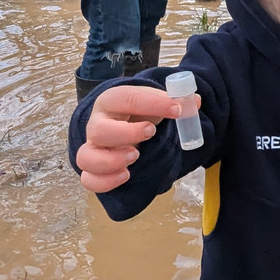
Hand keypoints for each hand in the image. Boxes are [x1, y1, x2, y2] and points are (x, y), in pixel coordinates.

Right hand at [76, 85, 192, 192]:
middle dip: (126, 133)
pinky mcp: (95, 170)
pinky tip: (126, 176)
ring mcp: (93, 148)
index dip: (152, 103)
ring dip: (111, 160)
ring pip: (86, 157)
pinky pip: (89, 180)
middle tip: (150, 132)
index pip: (125, 98)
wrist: (127, 126)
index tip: (176, 109)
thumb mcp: (157, 102)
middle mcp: (97, 124)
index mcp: (112, 101)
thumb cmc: (141, 113)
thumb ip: (176, 101)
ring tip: (135, 156)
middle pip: (98, 130)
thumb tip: (193, 101)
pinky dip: (106, 181)